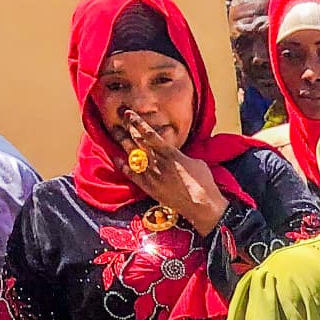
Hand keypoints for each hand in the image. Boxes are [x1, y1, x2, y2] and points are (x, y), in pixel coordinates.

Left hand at [119, 107, 228, 234]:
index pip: (150, 134)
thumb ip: (181, 155)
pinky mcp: (149, 187)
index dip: (138, 123)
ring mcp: (152, 175)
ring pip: (132, 155)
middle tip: (119, 117)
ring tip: (115, 132)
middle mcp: (159, 162)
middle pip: (138, 142)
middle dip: (127, 128)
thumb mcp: (196, 162)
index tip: (129, 113)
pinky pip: (132, 174)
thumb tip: (174, 152)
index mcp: (171, 154)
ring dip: (123, 142)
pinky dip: (123, 165)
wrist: (202, 206)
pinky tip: (117, 157)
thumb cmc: (204, 183)